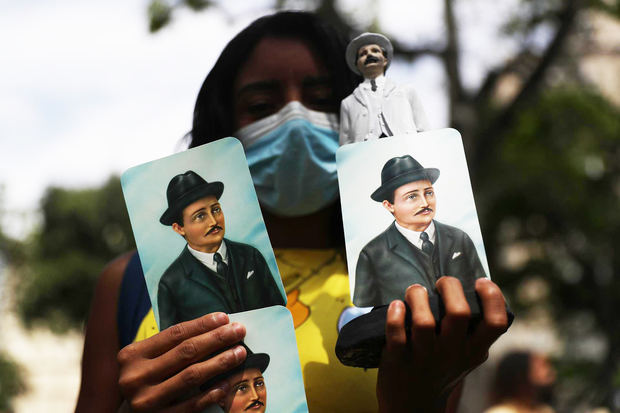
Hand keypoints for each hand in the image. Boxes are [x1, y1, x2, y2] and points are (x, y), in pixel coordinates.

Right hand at [118, 312, 246, 411]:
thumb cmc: (145, 382)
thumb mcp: (148, 360)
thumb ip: (172, 347)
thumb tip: (215, 329)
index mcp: (132, 355)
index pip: (175, 334)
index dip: (202, 324)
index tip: (224, 318)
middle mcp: (135, 377)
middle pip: (186, 352)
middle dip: (216, 339)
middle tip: (238, 331)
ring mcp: (145, 400)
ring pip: (191, 376)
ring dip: (220, 362)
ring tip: (239, 353)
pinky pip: (191, 406)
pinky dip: (210, 394)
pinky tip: (226, 384)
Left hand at [377, 277, 507, 412]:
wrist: (413, 406)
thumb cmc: (441, 370)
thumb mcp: (466, 356)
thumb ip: (473, 333)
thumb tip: (475, 293)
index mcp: (473, 350)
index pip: (496, 322)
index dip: (492, 297)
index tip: (479, 282)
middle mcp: (452, 354)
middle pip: (458, 312)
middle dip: (449, 287)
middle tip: (440, 284)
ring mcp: (425, 357)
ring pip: (423, 321)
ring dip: (417, 296)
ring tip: (415, 292)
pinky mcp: (399, 360)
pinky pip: (396, 333)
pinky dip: (395, 315)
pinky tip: (396, 306)